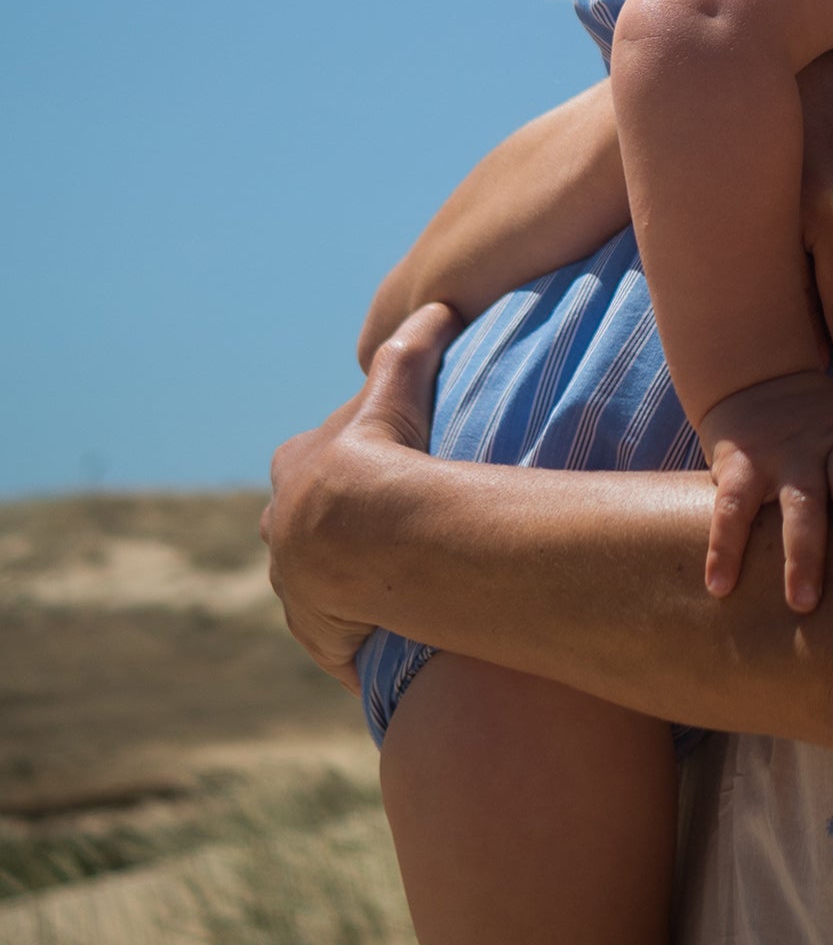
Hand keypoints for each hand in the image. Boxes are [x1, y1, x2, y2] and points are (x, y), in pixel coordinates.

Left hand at [263, 302, 460, 687]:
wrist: (365, 534)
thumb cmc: (378, 458)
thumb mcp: (396, 392)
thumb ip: (413, 348)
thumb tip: (439, 305)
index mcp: (294, 473)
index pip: (302, 465)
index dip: (333, 467)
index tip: (366, 470)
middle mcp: (281, 533)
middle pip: (298, 529)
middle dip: (327, 532)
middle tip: (379, 536)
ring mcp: (297, 588)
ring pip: (316, 586)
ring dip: (344, 587)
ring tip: (393, 588)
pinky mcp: (319, 634)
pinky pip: (340, 639)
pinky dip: (361, 638)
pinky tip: (394, 636)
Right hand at [699, 371, 832, 613]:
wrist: (757, 381)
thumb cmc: (825, 435)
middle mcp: (831, 441)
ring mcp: (785, 452)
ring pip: (798, 501)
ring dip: (801, 553)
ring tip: (803, 603)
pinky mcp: (740, 463)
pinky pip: (732, 508)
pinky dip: (725, 548)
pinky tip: (721, 586)